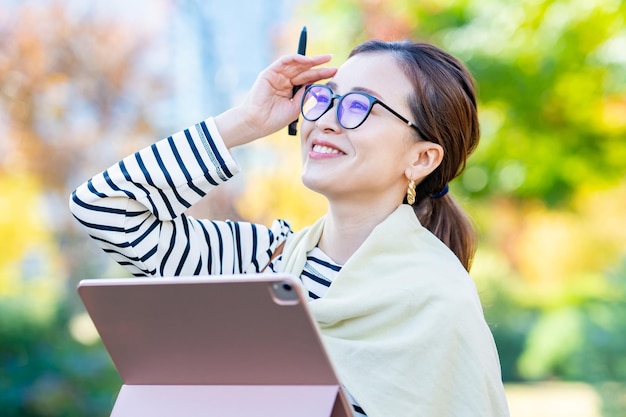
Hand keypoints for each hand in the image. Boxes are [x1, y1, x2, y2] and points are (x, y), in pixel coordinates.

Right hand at [216, 54, 336, 147]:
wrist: (257, 123)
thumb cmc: (274, 119)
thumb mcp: (296, 108)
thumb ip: (305, 96)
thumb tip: (318, 86)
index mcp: (291, 90)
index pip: (308, 79)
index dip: (321, 75)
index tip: (335, 73)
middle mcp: (285, 81)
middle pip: (305, 70)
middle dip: (319, 66)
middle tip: (333, 62)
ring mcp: (277, 76)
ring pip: (296, 64)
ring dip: (310, 60)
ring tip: (324, 59)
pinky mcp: (269, 72)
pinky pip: (284, 61)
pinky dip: (296, 59)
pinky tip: (307, 60)